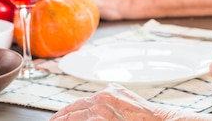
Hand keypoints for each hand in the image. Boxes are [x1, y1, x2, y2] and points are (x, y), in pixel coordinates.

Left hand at [50, 83, 178, 120]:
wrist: (156, 120)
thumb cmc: (142, 113)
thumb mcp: (123, 94)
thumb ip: (109, 92)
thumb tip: (100, 93)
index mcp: (103, 94)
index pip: (76, 104)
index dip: (63, 113)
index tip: (55, 118)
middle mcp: (99, 102)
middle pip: (71, 113)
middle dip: (59, 119)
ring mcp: (100, 115)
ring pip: (75, 120)